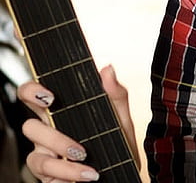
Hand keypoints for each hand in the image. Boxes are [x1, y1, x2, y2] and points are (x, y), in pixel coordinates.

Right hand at [18, 65, 138, 181]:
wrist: (121, 175)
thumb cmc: (117, 146)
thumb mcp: (121, 120)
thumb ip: (116, 95)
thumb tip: (108, 69)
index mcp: (63, 112)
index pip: (36, 96)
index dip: (31, 91)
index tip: (48, 95)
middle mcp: (50, 131)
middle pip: (28, 123)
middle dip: (44, 126)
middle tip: (58, 116)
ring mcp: (46, 152)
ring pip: (36, 147)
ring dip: (60, 147)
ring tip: (83, 155)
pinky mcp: (47, 173)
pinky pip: (46, 169)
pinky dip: (67, 171)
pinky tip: (85, 173)